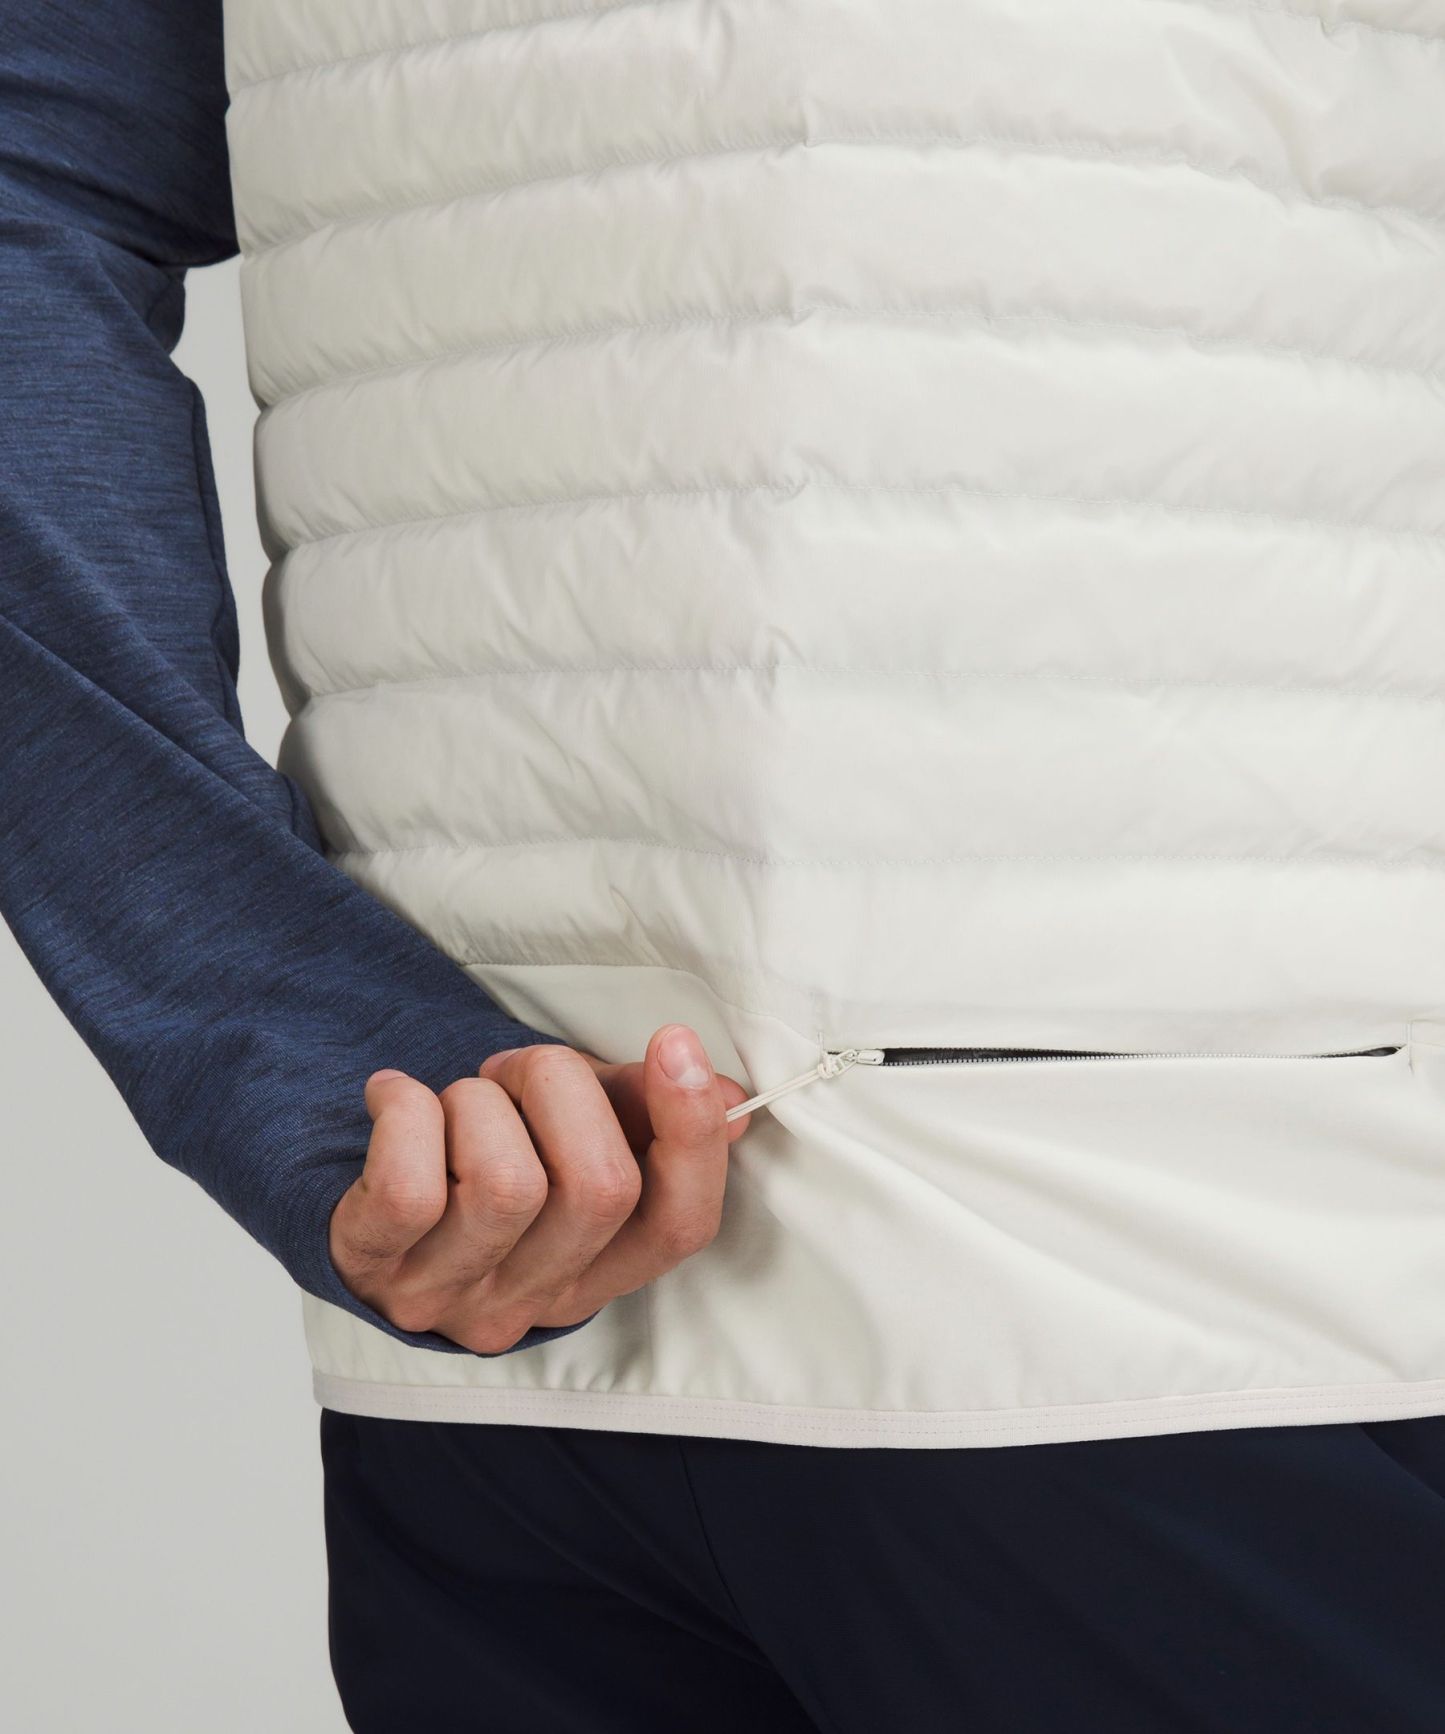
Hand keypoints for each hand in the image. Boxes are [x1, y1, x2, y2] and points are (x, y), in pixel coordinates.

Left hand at [328, 1024, 752, 1353]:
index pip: (680, 1225)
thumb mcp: (573, 1132)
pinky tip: (394, 1096)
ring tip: (457, 1100)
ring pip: (507, 1184)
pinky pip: (409, 1188)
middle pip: (600, 1188)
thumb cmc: (485, 1157)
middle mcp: (533, 1300)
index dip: (690, 1136)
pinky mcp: (371, 1270)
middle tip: (519, 1071)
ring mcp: (452, 1296)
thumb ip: (645, 1113)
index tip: (675, 1043)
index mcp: (601, 1269)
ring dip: (481, 1100)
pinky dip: (406, 1111)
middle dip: (561, 1085)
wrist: (358, 1205)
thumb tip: (729, 1101)